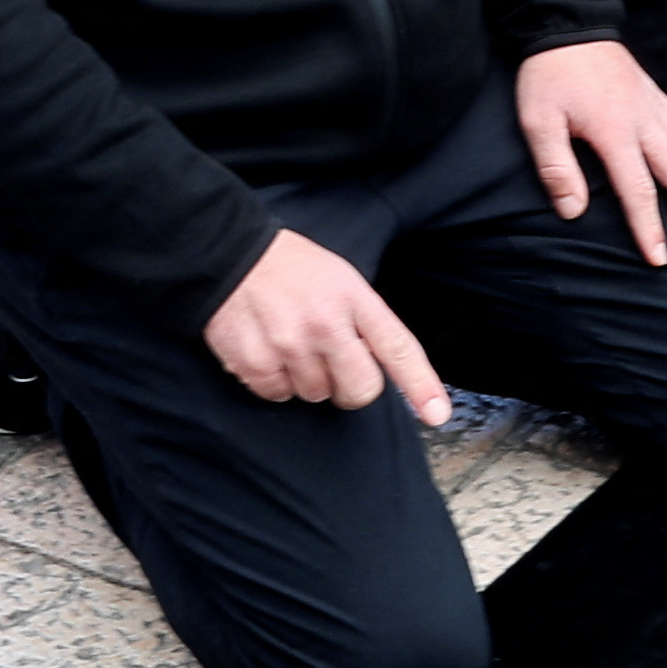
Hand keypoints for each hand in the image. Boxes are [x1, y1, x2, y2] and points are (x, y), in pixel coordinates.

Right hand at [204, 225, 451, 424]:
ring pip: (316, 396)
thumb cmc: (291, 268)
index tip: (437, 414)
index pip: (397, 348)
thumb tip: (378, 367)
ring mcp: (289, 344)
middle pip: (360, 390)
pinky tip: (268, 350)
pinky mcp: (254, 360)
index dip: (420, 386)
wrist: (229, 253)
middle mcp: (325, 324)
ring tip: (292, 344)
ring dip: (308, 380)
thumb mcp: (340, 279)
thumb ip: (363, 321)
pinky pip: (277, 395)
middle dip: (351, 387)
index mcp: (353, 298)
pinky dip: (274, 382)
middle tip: (333, 363)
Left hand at [514, 41, 666, 264]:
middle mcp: (645, 122)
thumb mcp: (538, 121)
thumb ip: (556, 168)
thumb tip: (573, 212)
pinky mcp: (658, 99)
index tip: (661, 259)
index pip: (638, 189)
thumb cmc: (548, 76)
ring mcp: (656, 108)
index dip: (650, 227)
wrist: (568, 23)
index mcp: (615, 130)